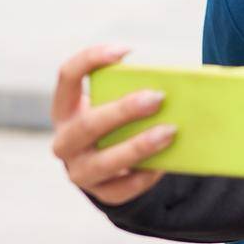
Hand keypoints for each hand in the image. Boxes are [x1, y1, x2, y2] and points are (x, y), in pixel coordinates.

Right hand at [51, 44, 174, 204]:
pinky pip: (122, 188)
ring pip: (105, 161)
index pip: (67, 76)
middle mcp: (65, 141)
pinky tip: (164, 165)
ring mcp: (79, 170)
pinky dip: (145, 175)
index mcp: (66, 108)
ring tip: (170, 131)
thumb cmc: (119, 124)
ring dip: (139, 146)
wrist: (112, 169)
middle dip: (123, 111)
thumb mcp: (117, 105)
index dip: (92, 60)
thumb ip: (134, 91)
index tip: (126, 50)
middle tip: (157, 97)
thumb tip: (178, 83)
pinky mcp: (101, 193)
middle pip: (88, 125)